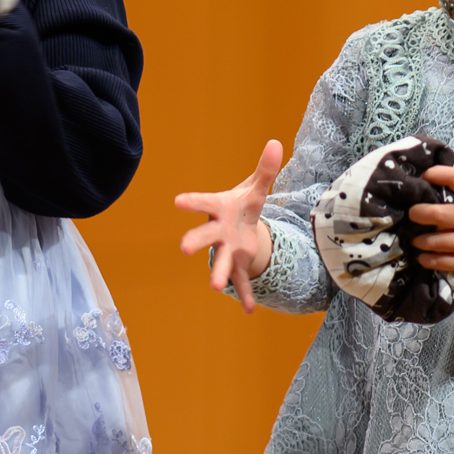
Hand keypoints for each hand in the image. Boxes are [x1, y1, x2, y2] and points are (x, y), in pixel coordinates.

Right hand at [174, 139, 284, 311]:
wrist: (242, 227)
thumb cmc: (243, 205)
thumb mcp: (255, 188)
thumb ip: (265, 170)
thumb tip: (276, 144)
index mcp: (219, 210)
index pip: (203, 204)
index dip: (192, 202)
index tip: (178, 201)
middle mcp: (218, 232)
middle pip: (204, 237)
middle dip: (195, 242)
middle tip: (185, 248)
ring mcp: (226, 250)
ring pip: (221, 263)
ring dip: (218, 274)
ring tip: (216, 288)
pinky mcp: (238, 264)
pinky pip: (242, 281)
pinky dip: (246, 294)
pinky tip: (249, 309)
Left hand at [412, 165, 453, 285]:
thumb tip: (424, 180)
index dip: (435, 174)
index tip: (421, 177)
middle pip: (438, 214)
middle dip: (417, 213)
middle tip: (412, 214)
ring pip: (435, 241)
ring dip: (418, 239)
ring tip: (415, 237)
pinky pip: (439, 262)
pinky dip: (425, 258)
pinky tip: (422, 254)